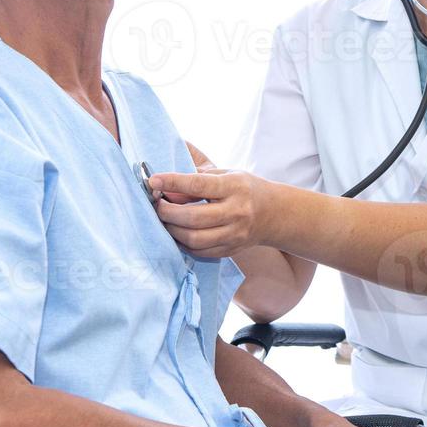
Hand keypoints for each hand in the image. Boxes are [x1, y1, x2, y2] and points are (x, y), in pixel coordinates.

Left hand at [147, 169, 268, 257]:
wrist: (273, 213)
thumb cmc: (244, 188)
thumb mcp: (227, 174)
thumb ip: (198, 179)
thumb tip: (165, 188)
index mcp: (235, 187)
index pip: (199, 185)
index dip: (173, 182)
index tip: (153, 180)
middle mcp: (237, 212)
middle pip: (193, 217)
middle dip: (167, 212)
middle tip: (156, 204)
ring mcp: (234, 234)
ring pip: (194, 238)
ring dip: (172, 230)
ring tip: (164, 220)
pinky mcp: (230, 250)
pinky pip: (199, 251)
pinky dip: (182, 243)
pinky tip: (177, 233)